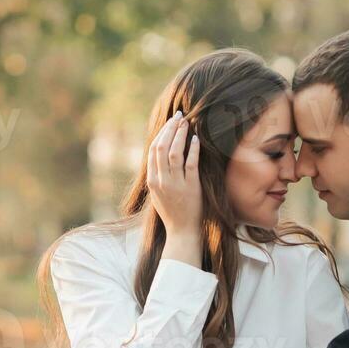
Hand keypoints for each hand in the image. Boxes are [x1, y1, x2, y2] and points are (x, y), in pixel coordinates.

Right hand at [146, 111, 202, 238]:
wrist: (182, 231)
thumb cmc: (172, 211)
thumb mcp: (158, 193)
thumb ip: (158, 174)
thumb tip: (160, 154)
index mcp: (152, 180)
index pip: (153, 150)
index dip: (162, 133)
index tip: (170, 122)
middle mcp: (161, 180)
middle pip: (161, 147)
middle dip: (170, 129)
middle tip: (179, 116)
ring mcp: (175, 184)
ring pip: (174, 153)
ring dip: (180, 135)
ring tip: (187, 124)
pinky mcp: (190, 188)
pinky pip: (190, 164)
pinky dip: (192, 149)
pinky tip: (196, 139)